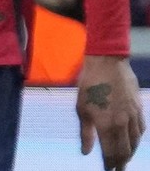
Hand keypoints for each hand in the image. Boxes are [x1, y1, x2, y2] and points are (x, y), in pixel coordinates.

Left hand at [77, 55, 143, 169]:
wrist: (107, 63)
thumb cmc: (89, 84)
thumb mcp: (81, 108)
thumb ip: (86, 133)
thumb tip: (86, 152)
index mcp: (107, 125)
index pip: (111, 152)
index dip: (110, 163)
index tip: (108, 170)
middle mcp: (123, 123)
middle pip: (126, 150)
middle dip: (122, 162)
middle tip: (118, 169)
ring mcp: (133, 116)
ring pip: (136, 141)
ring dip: (131, 152)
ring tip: (125, 159)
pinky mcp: (139, 108)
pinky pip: (142, 129)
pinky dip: (139, 139)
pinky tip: (135, 141)